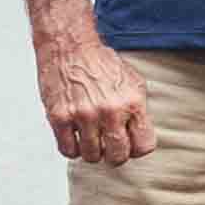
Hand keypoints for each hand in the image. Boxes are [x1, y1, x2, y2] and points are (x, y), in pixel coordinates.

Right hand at [39, 36, 153, 168]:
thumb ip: (138, 110)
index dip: (137, 149)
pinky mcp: (59, 117)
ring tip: (91, 138)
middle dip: (115, 156)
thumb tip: (139, 137)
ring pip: (92, 157)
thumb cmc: (102, 65)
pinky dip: (72, 149)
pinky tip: (75, 136)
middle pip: (118, 156)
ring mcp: (83, 116)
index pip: (144, 146)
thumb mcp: (133, 83)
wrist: (70, 48)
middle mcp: (109, 111)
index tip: (130, 144)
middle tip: (110, 147)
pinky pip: (68, 151)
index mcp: (132, 102)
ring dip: (92, 152)